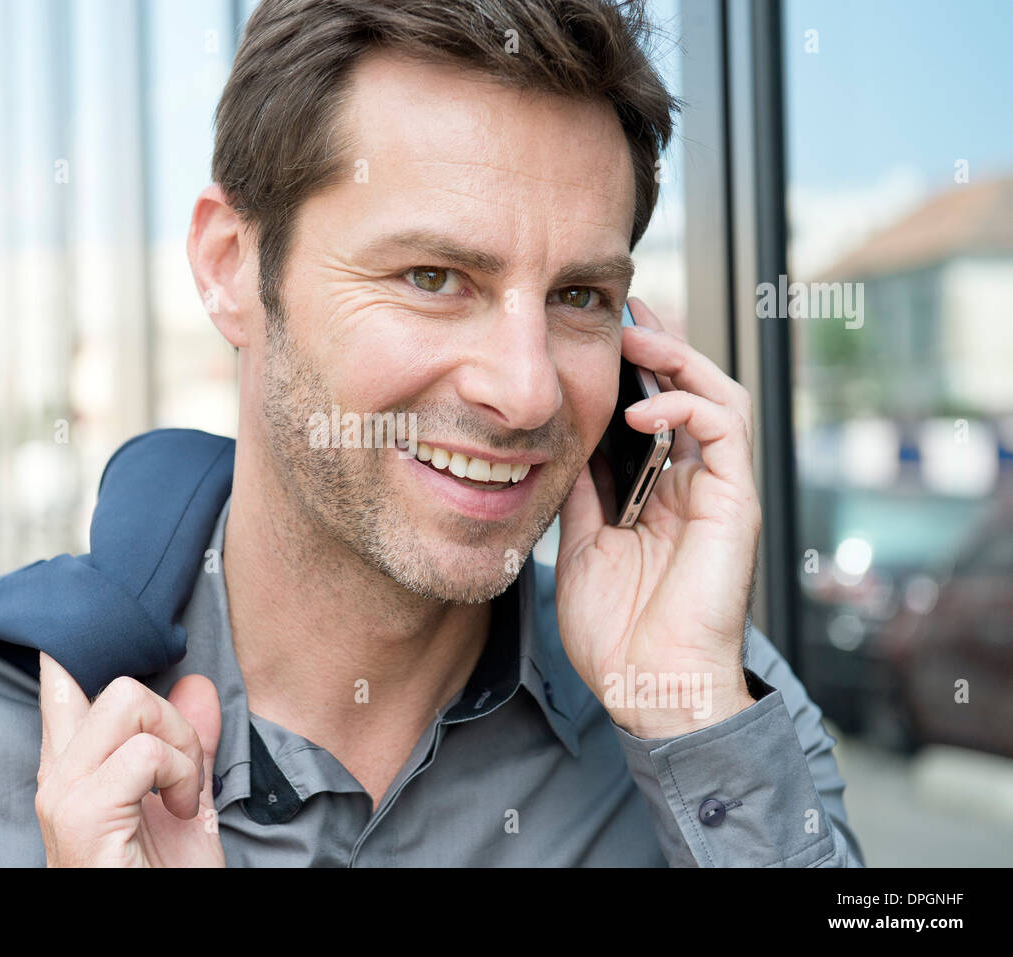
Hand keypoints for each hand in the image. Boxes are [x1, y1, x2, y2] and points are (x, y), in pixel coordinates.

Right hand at [35, 652, 224, 865]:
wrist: (155, 935)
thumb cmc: (163, 876)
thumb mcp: (184, 802)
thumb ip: (187, 745)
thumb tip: (196, 683)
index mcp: (74, 772)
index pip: (63, 686)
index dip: (87, 656)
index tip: (109, 644)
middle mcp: (59, 779)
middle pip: (118, 688)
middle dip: (174, 720)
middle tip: (185, 776)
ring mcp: (65, 796)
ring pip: (127, 702)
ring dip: (180, 746)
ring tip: (182, 799)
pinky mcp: (84, 815)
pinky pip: (145, 752)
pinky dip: (180, 775)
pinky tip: (179, 813)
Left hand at [554, 297, 760, 737]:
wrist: (651, 688)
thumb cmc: (619, 633)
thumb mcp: (584, 545)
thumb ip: (582, 493)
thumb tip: (559, 444)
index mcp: (661, 496)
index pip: (655, 414)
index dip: (633, 371)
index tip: (596, 335)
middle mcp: (695, 486)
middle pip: (689, 393)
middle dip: (659, 345)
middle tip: (623, 310)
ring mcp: (719, 493)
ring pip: (717, 397)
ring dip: (677, 360)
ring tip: (634, 337)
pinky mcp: (736, 503)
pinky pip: (725, 431)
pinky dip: (687, 406)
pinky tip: (643, 406)